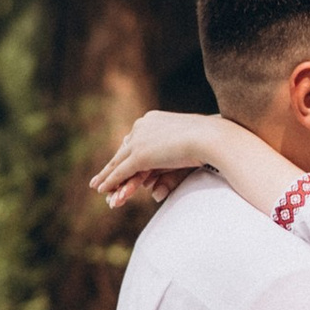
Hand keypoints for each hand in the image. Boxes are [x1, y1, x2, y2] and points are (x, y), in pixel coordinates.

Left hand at [91, 110, 233, 208]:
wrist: (212, 137)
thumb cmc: (209, 142)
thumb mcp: (186, 155)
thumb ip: (170, 171)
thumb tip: (157, 189)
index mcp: (154, 120)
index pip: (137, 138)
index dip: (128, 153)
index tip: (122, 162)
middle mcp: (143, 126)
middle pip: (125, 150)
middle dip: (114, 166)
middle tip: (102, 176)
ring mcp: (140, 140)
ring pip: (119, 162)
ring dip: (107, 176)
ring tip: (98, 186)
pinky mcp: (140, 155)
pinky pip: (121, 171)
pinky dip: (110, 181)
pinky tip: (102, 189)